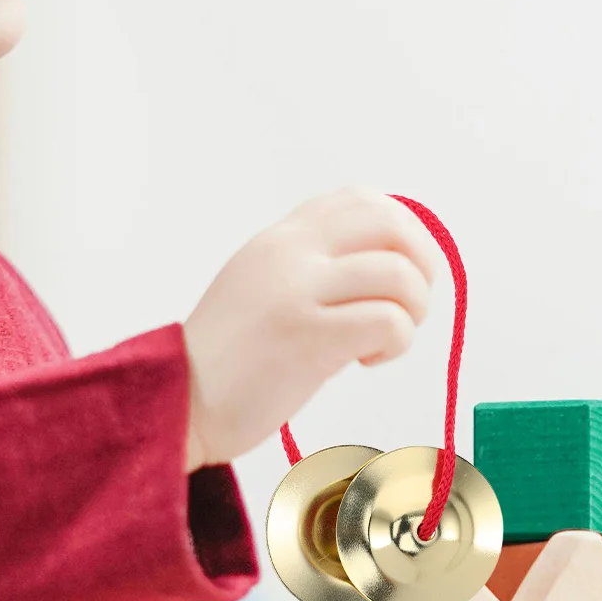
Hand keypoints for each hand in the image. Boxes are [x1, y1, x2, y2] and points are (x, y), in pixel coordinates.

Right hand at [181, 189, 440, 472]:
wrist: (178, 401)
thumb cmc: (226, 359)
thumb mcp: (260, 285)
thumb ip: (307, 266)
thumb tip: (380, 263)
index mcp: (280, 238)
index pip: (361, 199)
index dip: (402, 229)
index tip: (402, 269)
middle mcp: (290, 253)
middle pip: (391, 223)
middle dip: (423, 262)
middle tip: (411, 304)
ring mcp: (299, 292)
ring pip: (399, 275)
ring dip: (413, 310)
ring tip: (383, 340)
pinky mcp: (309, 338)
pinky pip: (389, 322)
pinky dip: (395, 344)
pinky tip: (364, 360)